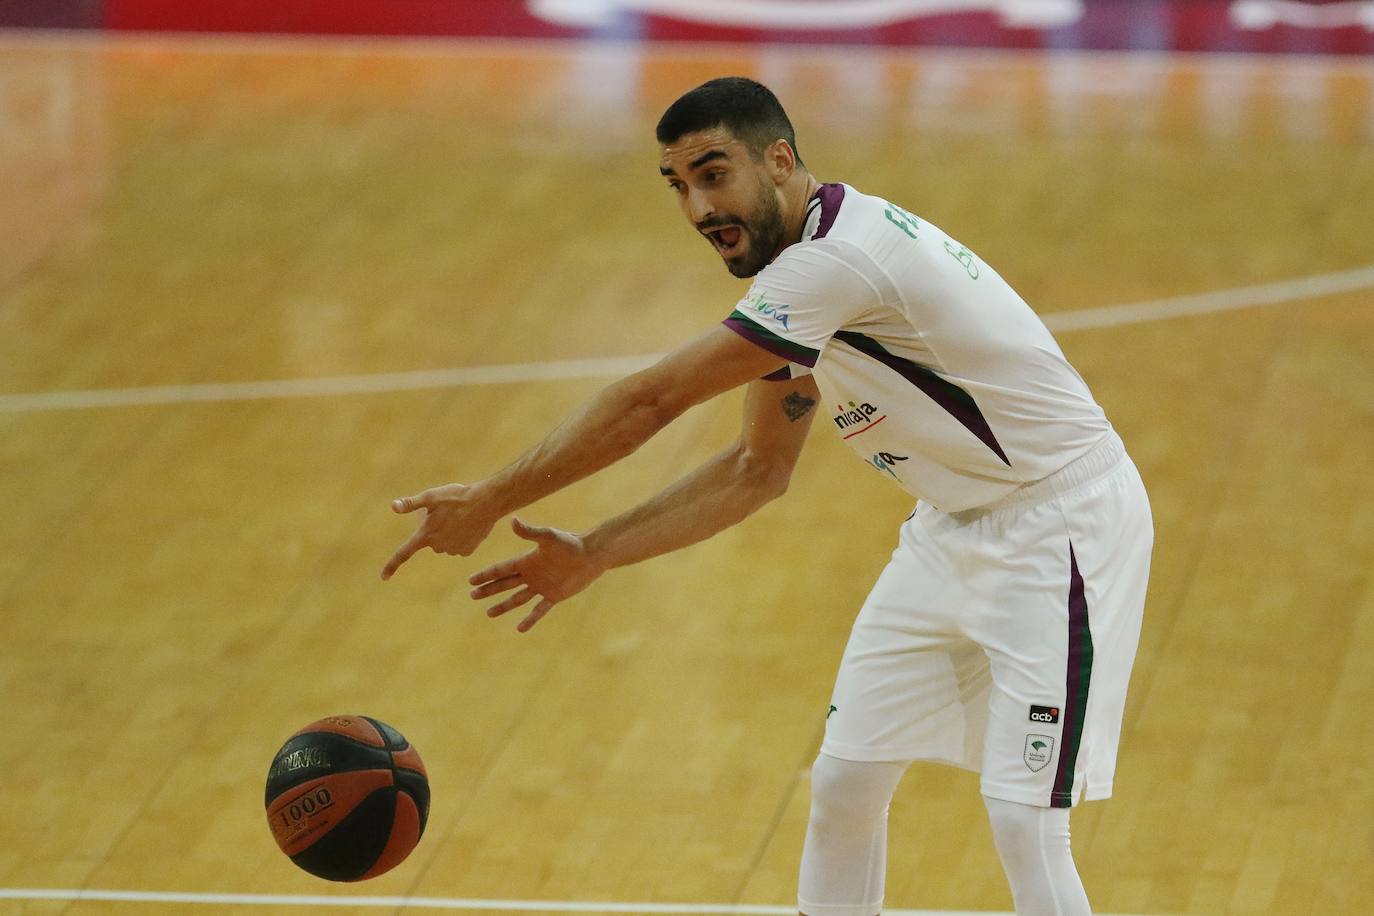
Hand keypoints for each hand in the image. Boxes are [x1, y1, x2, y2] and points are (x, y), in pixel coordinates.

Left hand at [381, 483, 501, 579]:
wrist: (487, 502)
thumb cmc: (457, 497)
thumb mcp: (432, 496)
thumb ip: (411, 503)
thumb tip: (393, 506)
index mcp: (426, 535)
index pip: (404, 553)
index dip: (392, 565)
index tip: (383, 577)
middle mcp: (438, 546)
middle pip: (428, 540)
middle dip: (431, 528)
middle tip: (443, 510)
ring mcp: (453, 550)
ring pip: (444, 541)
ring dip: (446, 531)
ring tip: (458, 515)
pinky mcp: (467, 551)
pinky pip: (457, 544)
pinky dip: (460, 536)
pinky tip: (467, 524)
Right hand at [467, 518, 605, 631]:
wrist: (592, 554)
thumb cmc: (571, 543)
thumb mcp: (549, 537)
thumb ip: (531, 531)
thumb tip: (512, 520)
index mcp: (527, 560)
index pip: (502, 569)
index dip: (487, 575)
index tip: (471, 580)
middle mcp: (532, 574)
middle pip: (505, 584)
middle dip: (489, 590)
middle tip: (472, 595)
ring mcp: (542, 586)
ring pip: (518, 598)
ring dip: (504, 606)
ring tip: (489, 613)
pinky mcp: (554, 595)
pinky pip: (539, 610)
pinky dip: (530, 619)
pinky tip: (520, 628)